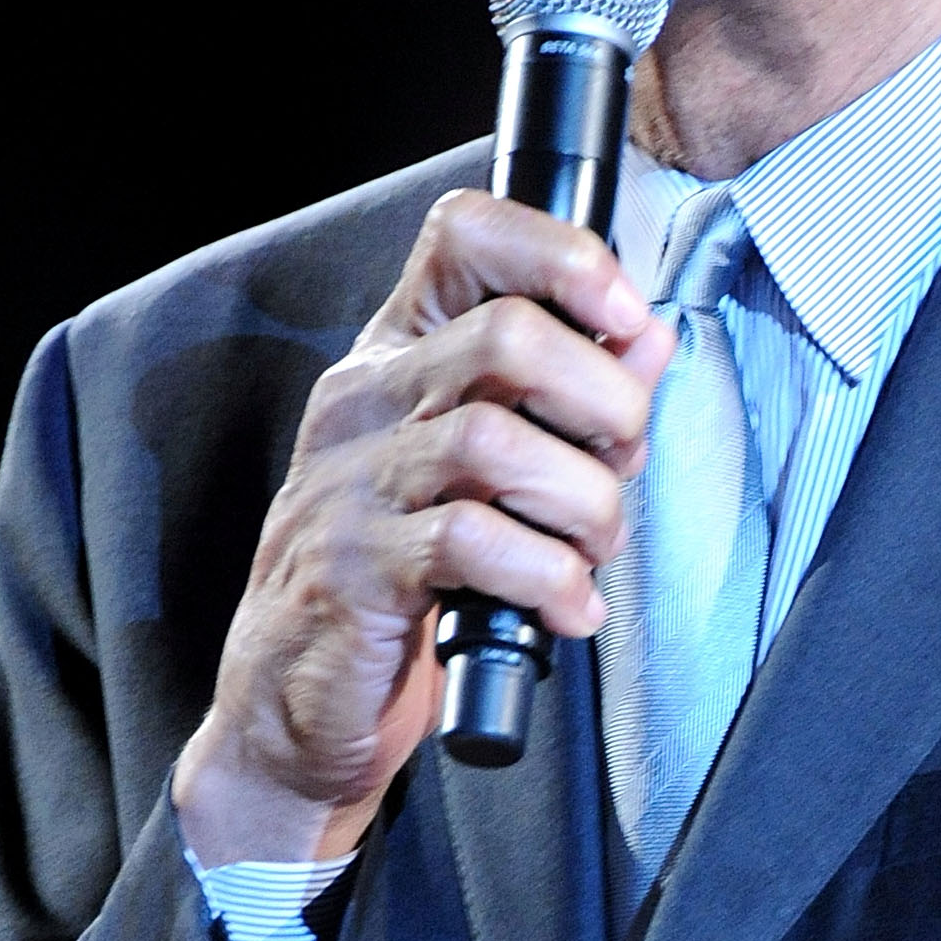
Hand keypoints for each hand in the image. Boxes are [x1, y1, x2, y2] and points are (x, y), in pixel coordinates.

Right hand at [171, 194, 673, 863]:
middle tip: (619, 465)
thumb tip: (648, 340)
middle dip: (604, 403)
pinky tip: (564, 606)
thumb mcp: (488, 474)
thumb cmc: (400, 580)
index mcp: (395, 357)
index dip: (562, 254)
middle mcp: (364, 402)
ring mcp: (350, 484)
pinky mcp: (354, 568)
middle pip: (506, 336)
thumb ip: (566, 402)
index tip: (627, 314)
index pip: (464, 235)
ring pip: (496, 442)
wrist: (293, 704)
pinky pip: (473, 542)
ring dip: (583, 501)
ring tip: (591, 548)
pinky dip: (548, 576)